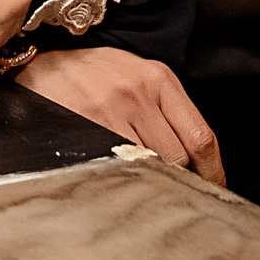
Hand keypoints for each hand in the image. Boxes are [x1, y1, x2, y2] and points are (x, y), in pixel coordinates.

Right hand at [15, 47, 225, 186]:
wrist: (45, 64)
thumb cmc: (96, 73)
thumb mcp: (140, 77)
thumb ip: (167, 110)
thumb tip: (194, 160)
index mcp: (160, 80)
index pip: (201, 136)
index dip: (212, 172)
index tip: (214, 188)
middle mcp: (140, 94)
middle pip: (179, 157)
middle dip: (184, 181)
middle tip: (181, 195)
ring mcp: (113, 112)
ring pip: (151, 165)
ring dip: (155, 183)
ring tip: (151, 189)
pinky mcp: (87, 127)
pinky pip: (119, 166)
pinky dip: (126, 180)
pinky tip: (123, 181)